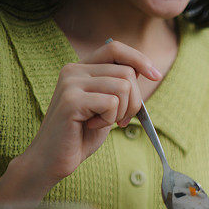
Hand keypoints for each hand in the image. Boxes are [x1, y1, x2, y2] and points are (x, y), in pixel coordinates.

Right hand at [19, 40, 161, 186]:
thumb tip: (146, 70)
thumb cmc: (81, 135)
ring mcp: (70, 83)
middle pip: (126, 72)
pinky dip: (109, 119)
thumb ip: (119, 87)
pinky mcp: (71, 100)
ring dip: (122, 111)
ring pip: (123, 86)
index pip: (114, 48)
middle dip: (134, 101)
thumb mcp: (106, 107)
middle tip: (120, 120)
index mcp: (81, 68)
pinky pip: (111, 103)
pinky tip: (91, 126)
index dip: (139, 59)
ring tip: (103, 122)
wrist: (52, 159)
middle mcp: (73, 70)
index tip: (156, 76)